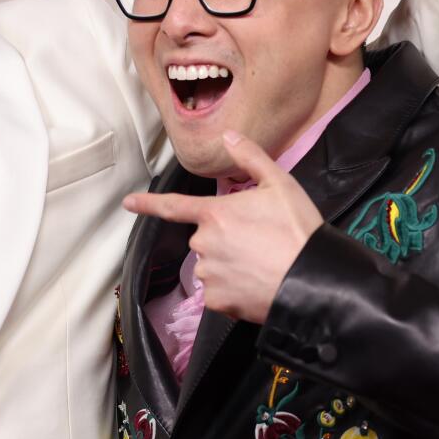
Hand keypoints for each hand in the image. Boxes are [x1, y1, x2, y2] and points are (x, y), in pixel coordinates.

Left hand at [121, 131, 323, 325]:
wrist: (311, 278)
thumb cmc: (297, 229)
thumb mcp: (280, 184)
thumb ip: (250, 158)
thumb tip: (228, 136)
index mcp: (214, 213)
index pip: (173, 206)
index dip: (147, 204)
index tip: (127, 204)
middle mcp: (204, 244)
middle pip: (206, 240)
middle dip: (225, 240)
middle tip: (259, 243)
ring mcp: (208, 275)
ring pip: (212, 267)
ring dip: (229, 266)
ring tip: (261, 265)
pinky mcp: (217, 302)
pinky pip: (219, 293)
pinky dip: (234, 291)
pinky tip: (256, 285)